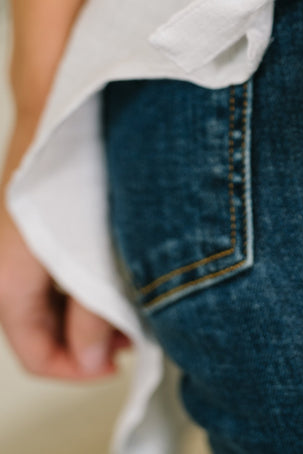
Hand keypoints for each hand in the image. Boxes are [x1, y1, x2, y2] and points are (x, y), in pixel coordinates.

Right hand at [0, 115, 130, 380]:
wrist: (67, 90)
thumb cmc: (75, 156)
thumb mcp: (89, 246)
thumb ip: (90, 308)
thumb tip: (91, 357)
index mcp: (11, 270)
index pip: (31, 345)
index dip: (73, 367)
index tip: (116, 364)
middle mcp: (9, 257)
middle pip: (40, 325)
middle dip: (86, 340)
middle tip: (134, 335)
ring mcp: (25, 236)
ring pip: (51, 296)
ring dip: (89, 310)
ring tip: (136, 305)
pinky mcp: (45, 216)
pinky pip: (59, 265)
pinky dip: (87, 278)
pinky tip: (124, 271)